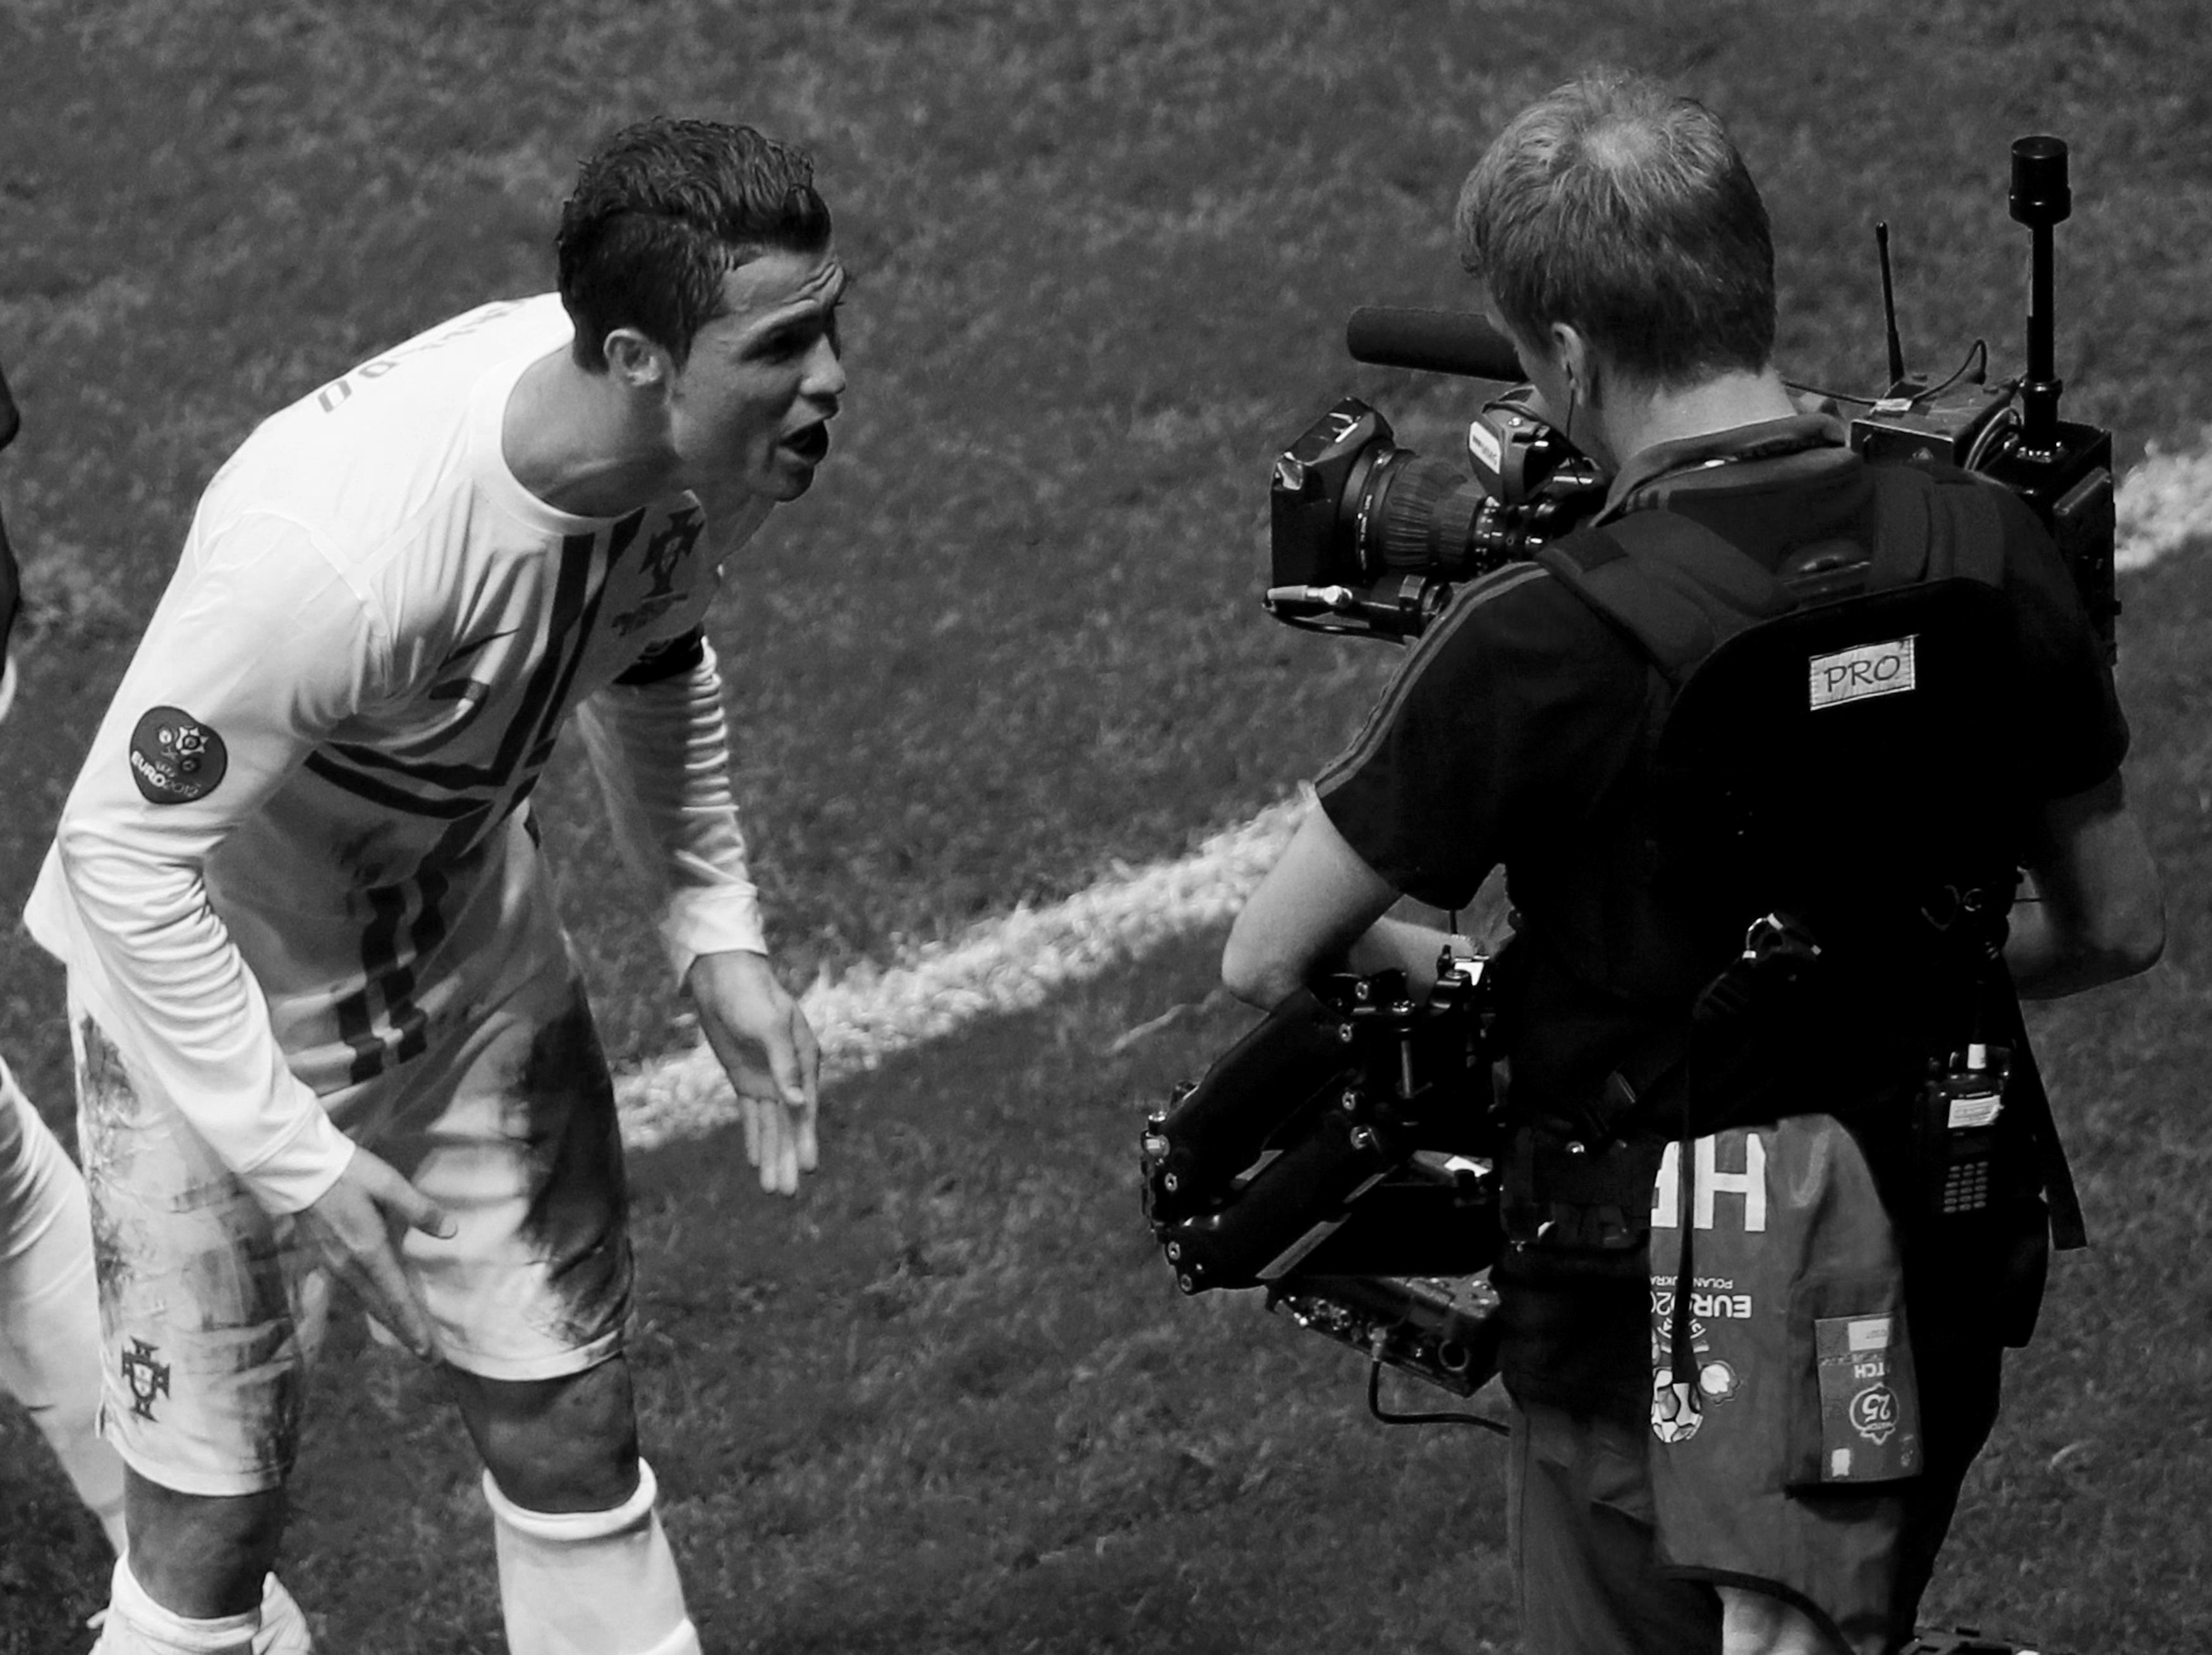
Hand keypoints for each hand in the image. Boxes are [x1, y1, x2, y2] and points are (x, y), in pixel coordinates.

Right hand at [292, 1145, 454, 1359]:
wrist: (294, 1168)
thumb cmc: (345, 1173)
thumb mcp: (389, 1184)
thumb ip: (420, 1210)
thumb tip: (450, 1231)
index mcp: (368, 1251)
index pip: (396, 1297)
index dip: (413, 1325)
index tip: (429, 1351)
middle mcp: (349, 1267)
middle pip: (382, 1308)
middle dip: (406, 1333)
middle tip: (429, 1357)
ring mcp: (333, 1265)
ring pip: (366, 1302)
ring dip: (389, 1321)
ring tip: (410, 1338)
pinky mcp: (324, 1258)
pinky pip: (353, 1290)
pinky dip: (372, 1304)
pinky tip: (379, 1307)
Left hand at [687, 949, 820, 1194]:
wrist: (724, 977)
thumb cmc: (752, 995)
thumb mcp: (770, 1027)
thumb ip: (783, 1064)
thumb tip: (797, 1102)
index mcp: (804, 1060)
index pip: (805, 1107)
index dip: (805, 1138)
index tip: (807, 1168)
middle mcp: (789, 1075)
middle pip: (789, 1124)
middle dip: (787, 1158)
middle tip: (786, 1194)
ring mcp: (768, 1079)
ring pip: (771, 1126)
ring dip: (772, 1156)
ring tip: (772, 1189)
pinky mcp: (746, 1079)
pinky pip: (752, 1116)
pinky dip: (754, 1138)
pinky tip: (756, 1160)